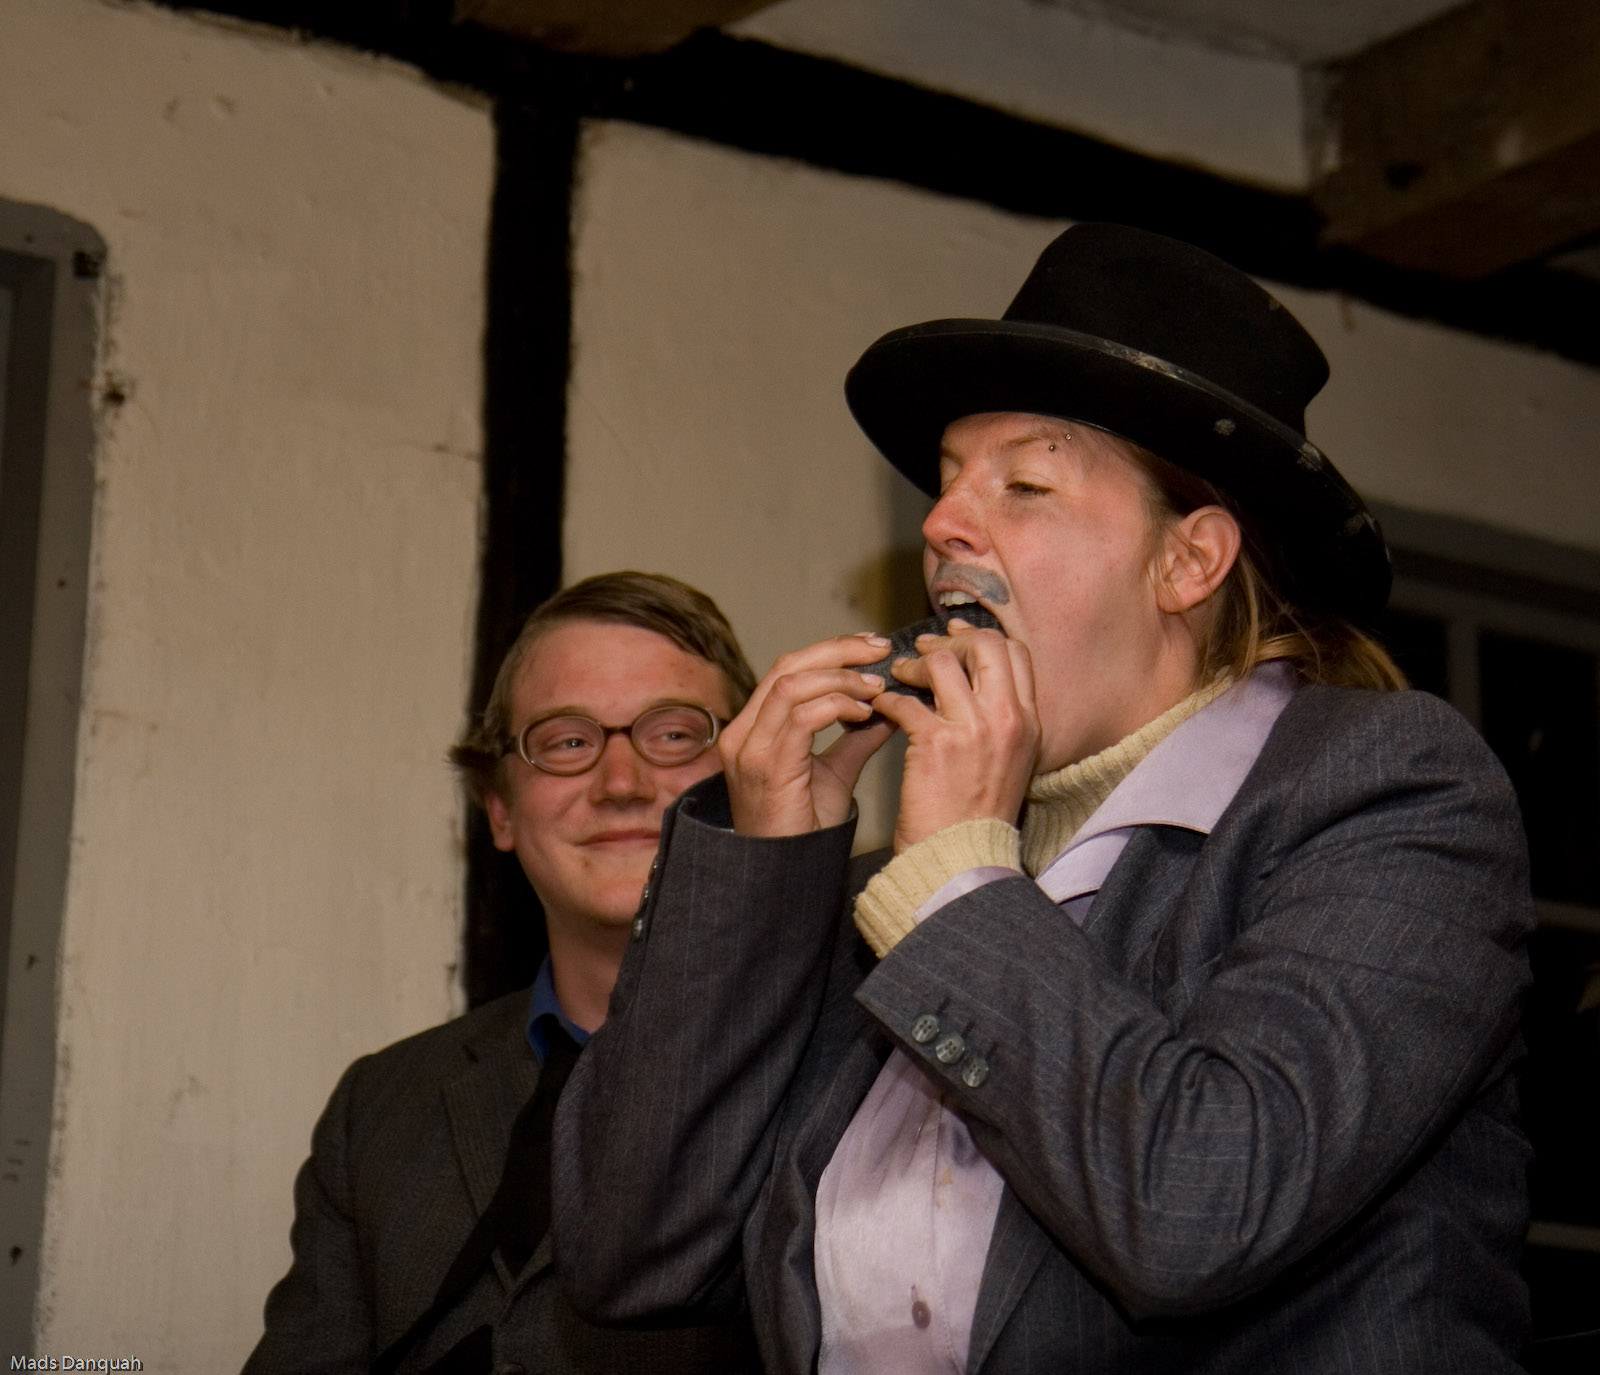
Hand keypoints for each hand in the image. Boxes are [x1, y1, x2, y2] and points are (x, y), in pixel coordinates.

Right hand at [720, 634, 897, 835]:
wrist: (786, 875)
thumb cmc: (805, 831)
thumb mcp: (835, 774)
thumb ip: (856, 738)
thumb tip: (889, 710)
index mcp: (755, 727)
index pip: (789, 669)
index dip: (831, 651)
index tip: (871, 648)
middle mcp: (745, 732)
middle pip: (788, 665)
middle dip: (839, 651)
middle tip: (880, 650)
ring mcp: (751, 748)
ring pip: (793, 685)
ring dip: (841, 679)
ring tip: (876, 687)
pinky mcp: (766, 766)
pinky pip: (802, 717)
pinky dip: (837, 706)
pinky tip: (863, 713)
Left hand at [870, 619, 1038, 852]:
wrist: (962, 860)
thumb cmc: (976, 815)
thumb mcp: (1009, 762)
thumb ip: (998, 720)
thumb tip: (972, 683)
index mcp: (1029, 722)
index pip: (1015, 653)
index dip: (981, 638)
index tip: (955, 638)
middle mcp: (1008, 720)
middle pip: (986, 645)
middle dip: (950, 642)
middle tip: (924, 652)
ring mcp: (974, 729)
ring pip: (942, 663)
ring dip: (914, 665)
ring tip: (897, 677)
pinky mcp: (936, 744)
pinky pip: (905, 701)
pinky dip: (888, 700)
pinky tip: (880, 709)